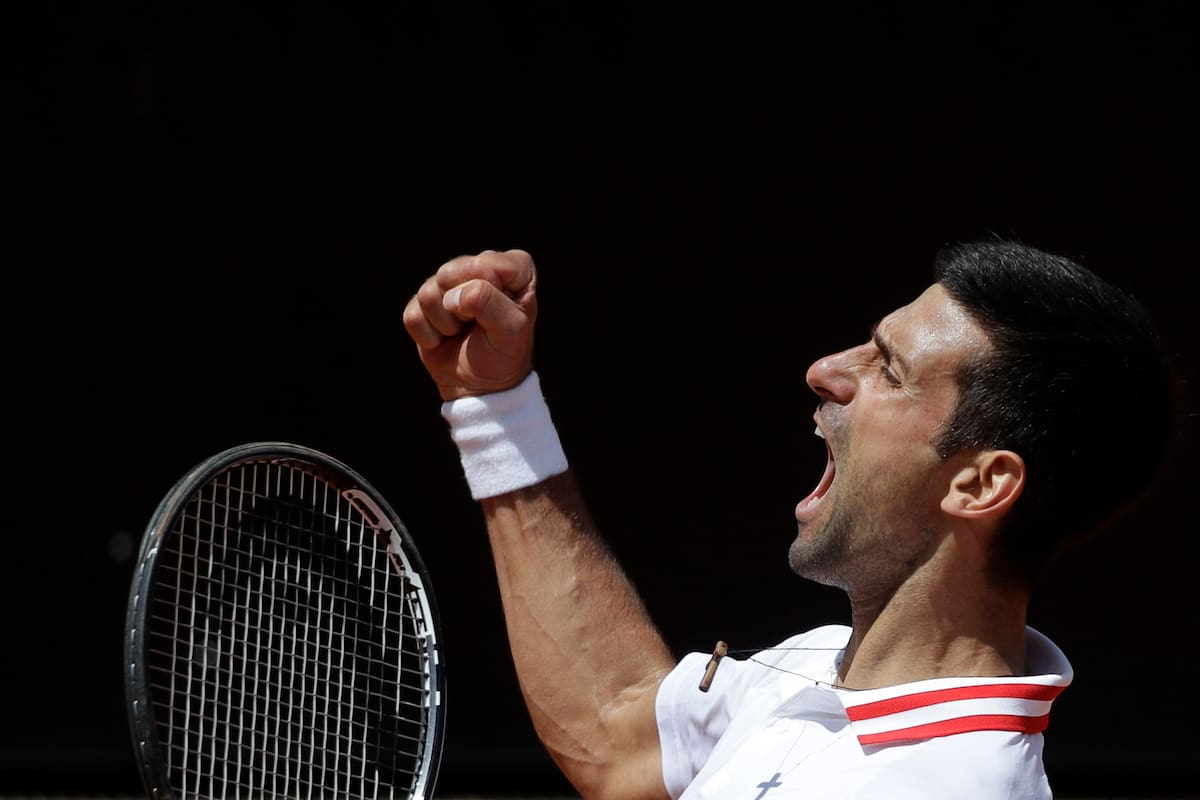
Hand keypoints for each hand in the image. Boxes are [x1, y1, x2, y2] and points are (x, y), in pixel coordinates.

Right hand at [403, 249, 537, 400]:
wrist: (480, 385)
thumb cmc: (503, 354)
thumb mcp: (510, 331)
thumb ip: (489, 303)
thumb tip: (454, 295)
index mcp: (513, 268)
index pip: (488, 263)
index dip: (486, 292)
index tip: (497, 315)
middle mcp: (479, 267)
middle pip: (451, 272)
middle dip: (461, 308)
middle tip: (477, 325)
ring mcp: (448, 283)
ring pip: (428, 293)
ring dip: (445, 324)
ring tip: (461, 332)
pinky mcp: (422, 302)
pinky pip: (413, 314)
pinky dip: (429, 336)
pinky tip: (445, 338)